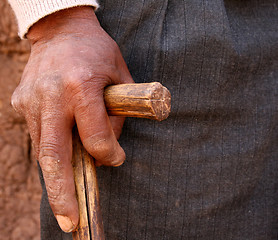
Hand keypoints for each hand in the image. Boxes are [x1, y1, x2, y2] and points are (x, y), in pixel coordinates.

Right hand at [11, 7, 132, 232]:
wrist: (62, 30)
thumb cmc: (98, 52)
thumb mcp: (120, 76)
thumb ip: (117, 116)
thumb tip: (105, 151)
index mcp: (80, 86)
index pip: (95, 138)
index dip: (109, 155)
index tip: (115, 159)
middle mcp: (51, 96)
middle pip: (54, 155)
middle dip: (63, 193)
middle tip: (71, 222)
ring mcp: (31, 100)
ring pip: (44, 149)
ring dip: (57, 175)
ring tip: (68, 197)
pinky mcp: (21, 102)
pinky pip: (39, 135)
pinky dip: (53, 150)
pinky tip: (62, 155)